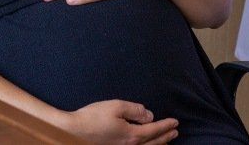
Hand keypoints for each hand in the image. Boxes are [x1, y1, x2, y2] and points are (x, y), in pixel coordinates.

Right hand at [64, 100, 178, 144]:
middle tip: (175, 132)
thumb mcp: (116, 106)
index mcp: (132, 135)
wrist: (72, 133)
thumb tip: (149, 115)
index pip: (154, 130)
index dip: (166, 126)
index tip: (175, 122)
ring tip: (166, 142)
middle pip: (153, 143)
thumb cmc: (92, 118)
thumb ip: (135, 110)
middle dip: (165, 137)